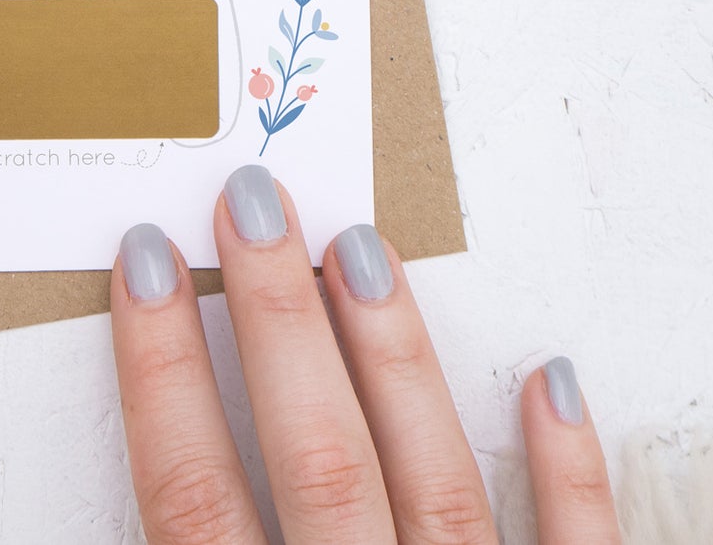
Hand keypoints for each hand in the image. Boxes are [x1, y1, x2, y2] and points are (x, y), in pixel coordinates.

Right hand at [111, 164, 619, 543]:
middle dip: (277, 318)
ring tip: (359, 243)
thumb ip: (180, 539)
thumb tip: (152, 449)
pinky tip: (551, 378)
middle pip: (316, 456)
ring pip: (432, 481)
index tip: (145, 261)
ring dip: (393, 358)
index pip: (191, 492)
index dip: (161, 371)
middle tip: (251, 201)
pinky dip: (568, 471)